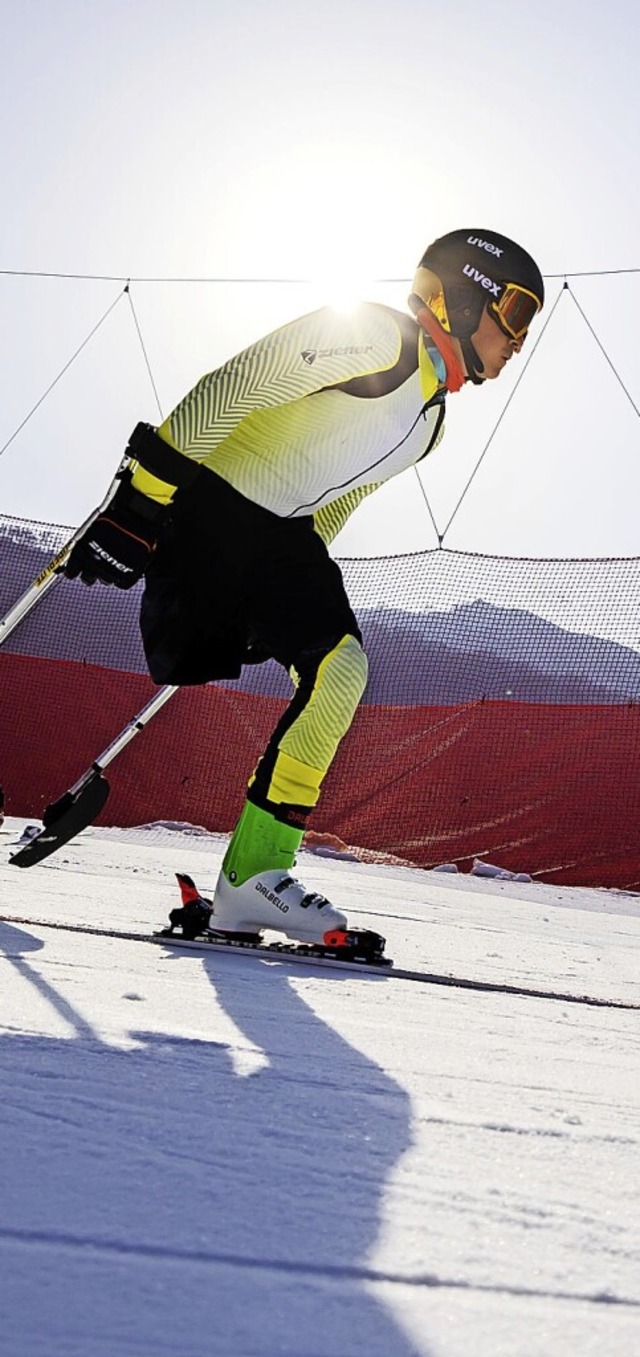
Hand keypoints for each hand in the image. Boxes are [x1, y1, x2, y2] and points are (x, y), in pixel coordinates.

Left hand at [65, 474, 166, 588]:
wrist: (135, 517)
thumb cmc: (114, 517)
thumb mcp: (92, 528)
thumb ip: (85, 542)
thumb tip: (79, 550)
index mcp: (82, 552)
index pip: (71, 571)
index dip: (73, 571)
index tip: (74, 570)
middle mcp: (94, 564)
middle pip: (88, 579)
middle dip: (90, 574)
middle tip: (96, 567)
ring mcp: (111, 571)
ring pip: (105, 580)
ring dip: (107, 574)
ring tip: (112, 565)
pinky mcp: (127, 576)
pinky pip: (122, 584)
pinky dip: (122, 578)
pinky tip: (123, 570)